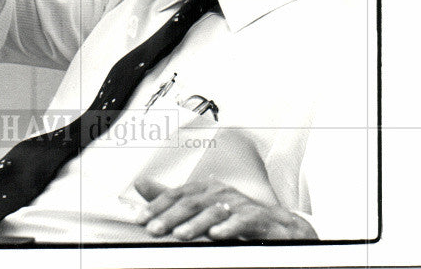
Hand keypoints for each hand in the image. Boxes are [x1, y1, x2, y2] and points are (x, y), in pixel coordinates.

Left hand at [133, 175, 316, 240]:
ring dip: (195, 224)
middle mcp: (222, 192)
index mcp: (207, 189)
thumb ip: (173, 199)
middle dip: (171, 216)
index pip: (179, 193)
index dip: (159, 204)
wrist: (279, 227)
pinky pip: (243, 221)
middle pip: (193, 202)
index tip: (142, 219)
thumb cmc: (236, 217)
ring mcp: (240, 204)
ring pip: (214, 211)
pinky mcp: (258, 218)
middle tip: (154, 230)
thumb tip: (141, 184)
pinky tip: (216, 235)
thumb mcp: (202, 208)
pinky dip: (228, 227)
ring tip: (180, 235)